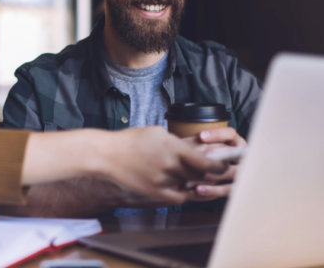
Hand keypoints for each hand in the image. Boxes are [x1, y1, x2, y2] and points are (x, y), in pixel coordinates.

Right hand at [100, 126, 228, 205]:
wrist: (107, 155)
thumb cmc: (130, 141)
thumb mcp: (156, 132)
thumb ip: (176, 142)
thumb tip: (194, 149)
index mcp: (172, 146)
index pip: (205, 161)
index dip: (218, 166)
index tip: (223, 165)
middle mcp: (169, 164)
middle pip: (200, 175)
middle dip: (208, 174)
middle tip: (211, 171)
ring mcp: (162, 180)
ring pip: (188, 184)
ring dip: (192, 181)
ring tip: (189, 174)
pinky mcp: (154, 192)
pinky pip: (177, 196)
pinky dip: (182, 192)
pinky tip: (181, 186)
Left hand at [184, 127, 246, 200]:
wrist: (219, 175)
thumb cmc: (208, 155)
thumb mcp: (207, 146)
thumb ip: (203, 143)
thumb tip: (194, 141)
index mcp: (237, 142)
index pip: (231, 135)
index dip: (217, 135)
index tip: (201, 137)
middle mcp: (243, 156)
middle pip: (234, 154)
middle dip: (219, 154)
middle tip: (204, 156)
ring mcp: (242, 173)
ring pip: (231, 172)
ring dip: (215, 174)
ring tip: (200, 174)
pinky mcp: (237, 188)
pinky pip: (228, 189)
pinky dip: (214, 190)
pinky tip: (199, 189)